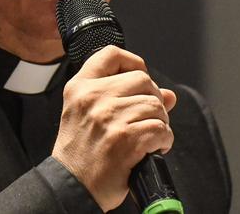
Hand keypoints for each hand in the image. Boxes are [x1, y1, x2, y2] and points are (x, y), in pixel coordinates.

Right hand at [51, 45, 177, 211]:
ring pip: (155, 105)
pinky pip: (161, 129)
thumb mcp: (87, 115)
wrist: (71, 186)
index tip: (140, 77)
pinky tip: (153, 149)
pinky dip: (164, 140)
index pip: (111, 54)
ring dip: (160, 122)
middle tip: (147, 118)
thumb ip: (122, 97)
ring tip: (149, 137)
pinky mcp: (125, 138)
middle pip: (142, 79)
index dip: (133, 61)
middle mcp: (93, 97)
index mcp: (80, 88)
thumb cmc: (80, 153)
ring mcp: (109, 117)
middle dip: (153, 99)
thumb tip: (168, 95)